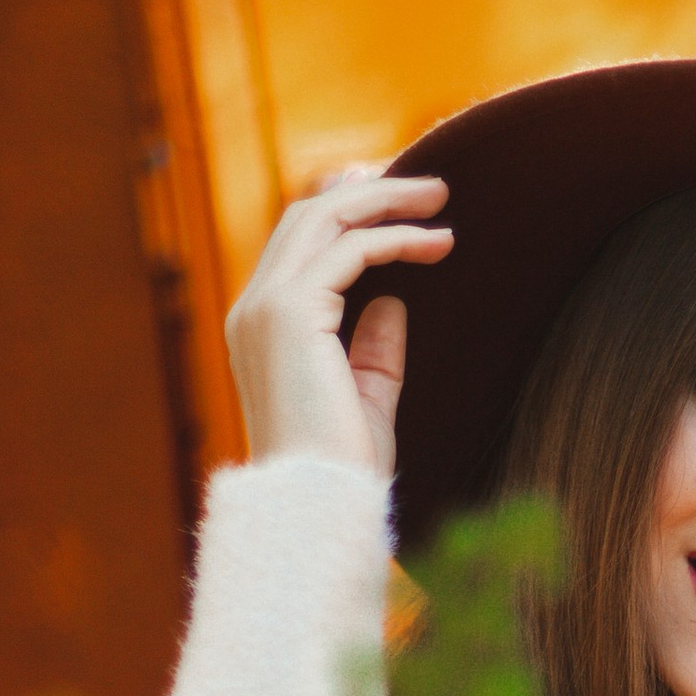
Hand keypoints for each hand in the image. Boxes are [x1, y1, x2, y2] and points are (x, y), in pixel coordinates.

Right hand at [225, 171, 452, 477]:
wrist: (320, 507)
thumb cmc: (343, 470)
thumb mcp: (365, 398)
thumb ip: (373, 349)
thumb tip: (393, 301)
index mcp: (261, 328)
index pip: (299, 243)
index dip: (348, 212)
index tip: (401, 201)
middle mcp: (253, 309)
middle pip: (308, 215)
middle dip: (372, 191)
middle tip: (434, 188)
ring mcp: (265, 307)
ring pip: (325, 217)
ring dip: (388, 200)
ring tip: (442, 198)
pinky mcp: (290, 312)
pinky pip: (351, 250)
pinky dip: (397, 237)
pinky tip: (439, 243)